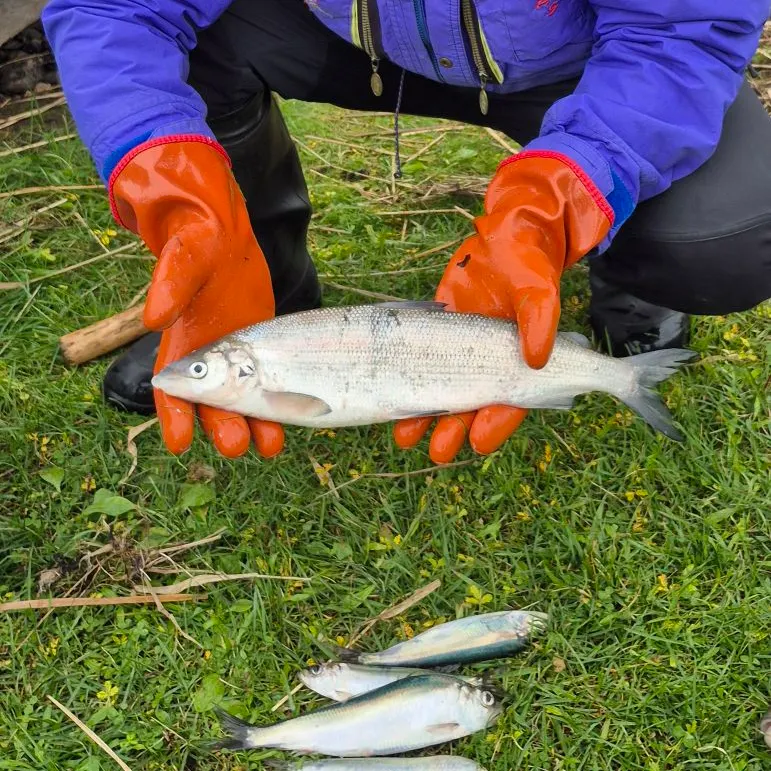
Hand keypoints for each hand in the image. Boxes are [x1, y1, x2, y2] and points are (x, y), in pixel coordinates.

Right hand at [110, 138, 282, 457]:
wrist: (227, 236)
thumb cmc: (197, 243)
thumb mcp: (185, 257)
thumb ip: (170, 284)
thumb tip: (154, 319)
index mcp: (181, 345)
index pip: (171, 390)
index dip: (174, 417)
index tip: (179, 443)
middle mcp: (208, 360)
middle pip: (211, 406)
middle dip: (221, 427)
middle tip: (235, 444)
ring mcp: (238, 360)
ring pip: (245, 403)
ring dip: (255, 426)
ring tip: (270, 446)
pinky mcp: (264, 353)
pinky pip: (272, 385)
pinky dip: (279, 404)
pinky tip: (296, 419)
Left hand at [394, 152, 612, 462]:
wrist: (509, 235)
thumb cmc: (529, 262)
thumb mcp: (538, 286)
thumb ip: (539, 319)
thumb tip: (536, 358)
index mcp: (518, 358)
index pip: (509, 399)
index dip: (495, 422)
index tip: (477, 442)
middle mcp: (488, 360)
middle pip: (471, 404)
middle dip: (454, 429)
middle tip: (438, 452)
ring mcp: (461, 348)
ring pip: (443, 390)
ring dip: (426, 414)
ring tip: (405, 437)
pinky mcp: (438, 332)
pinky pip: (420, 362)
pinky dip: (409, 381)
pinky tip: (392, 400)